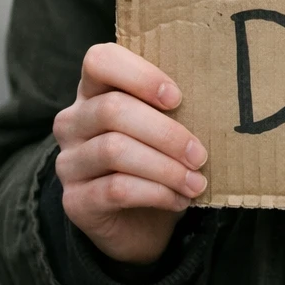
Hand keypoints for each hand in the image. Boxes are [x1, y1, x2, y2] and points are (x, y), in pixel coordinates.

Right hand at [53, 42, 207, 265]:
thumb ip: (172, 105)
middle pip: (113, 109)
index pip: (100, 61)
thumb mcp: (165, 125)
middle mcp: (73, 121)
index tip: (177, 97)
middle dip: (165, 132)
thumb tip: (216, 96)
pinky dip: (156, 193)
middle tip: (200, 155)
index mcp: (94, 90)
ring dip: (165, 167)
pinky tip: (179, 199)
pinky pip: (116, 189)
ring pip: (114, 150)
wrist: (140, 223)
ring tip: (196, 182)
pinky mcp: (74, 201)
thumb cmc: (158, 159)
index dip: (139, 74)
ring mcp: (68, 162)